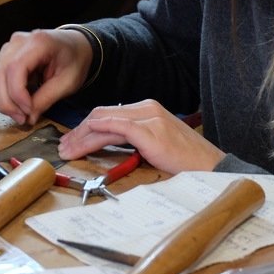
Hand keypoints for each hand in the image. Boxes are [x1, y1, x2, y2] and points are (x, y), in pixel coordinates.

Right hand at [0, 28, 91, 124]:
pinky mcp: (5, 56)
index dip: (17, 94)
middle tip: (22, 118)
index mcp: (38, 42)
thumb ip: (47, 99)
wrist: (76, 45)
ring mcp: (9, 47)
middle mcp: (19, 41)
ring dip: (1, 101)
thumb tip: (29, 117)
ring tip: (19, 114)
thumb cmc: (74, 59)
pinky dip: (1, 95)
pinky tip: (16, 104)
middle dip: (7, 102)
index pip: (15, 68)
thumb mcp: (68, 82)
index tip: (29, 111)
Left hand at [58, 99, 224, 173]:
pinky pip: (116, 128)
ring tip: (68, 149)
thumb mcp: (155, 143)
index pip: (108, 113)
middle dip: (79, 131)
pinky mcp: (149, 131)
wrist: (209, 165)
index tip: (73, 141)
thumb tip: (110, 143)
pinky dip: (96, 134)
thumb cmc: (185, 159)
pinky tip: (84, 141)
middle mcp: (147, 108)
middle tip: (63, 146)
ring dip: (82, 136)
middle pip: (102, 114)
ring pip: (104, 121)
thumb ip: (135, 138)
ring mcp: (148, 118)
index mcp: (148, 108)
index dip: (86, 127)